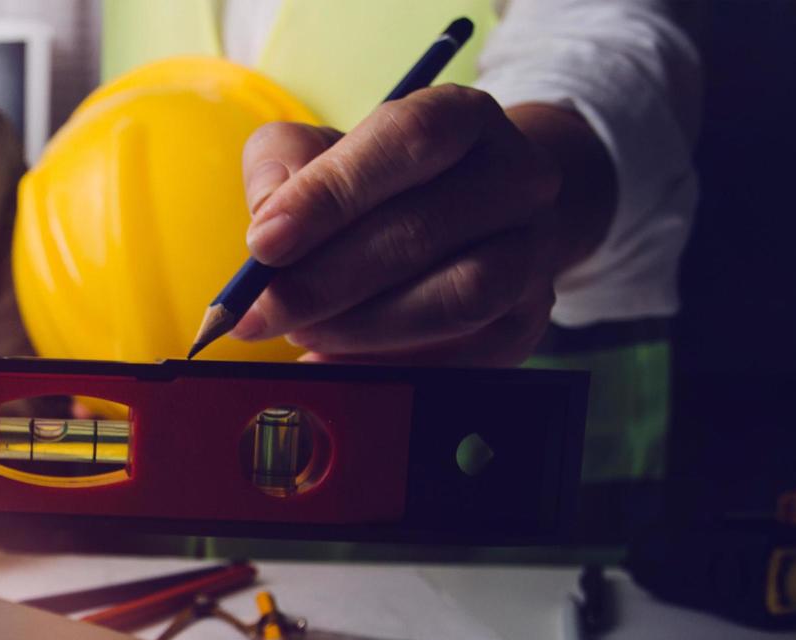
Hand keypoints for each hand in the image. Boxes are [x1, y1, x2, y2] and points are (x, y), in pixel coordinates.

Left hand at [232, 87, 614, 365]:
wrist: (468, 221)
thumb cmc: (376, 182)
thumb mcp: (321, 150)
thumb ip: (282, 164)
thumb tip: (267, 221)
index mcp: (464, 117)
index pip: (408, 140)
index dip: (330, 194)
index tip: (262, 243)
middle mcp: (517, 177)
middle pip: (424, 231)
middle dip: (326, 281)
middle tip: (262, 313)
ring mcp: (533, 250)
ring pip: (456, 298)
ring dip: (361, 327)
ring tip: (301, 332)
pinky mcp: (528, 317)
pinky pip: (464, 354)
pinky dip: (389, 366)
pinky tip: (334, 362)